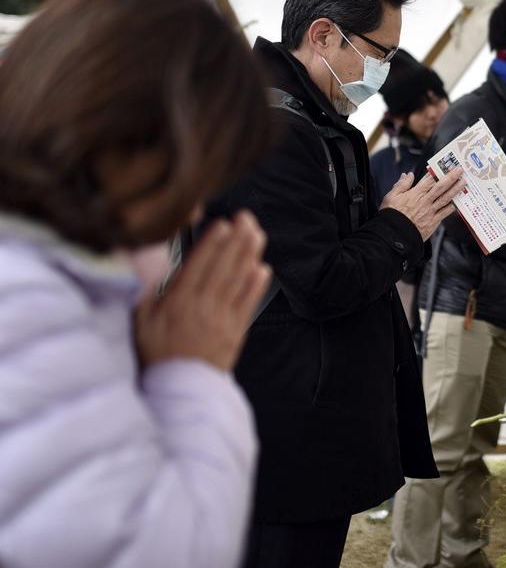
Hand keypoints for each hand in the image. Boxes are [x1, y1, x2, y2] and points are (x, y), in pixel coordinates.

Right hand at [135, 211, 271, 371]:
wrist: (177, 389)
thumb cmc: (154, 353)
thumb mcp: (140, 320)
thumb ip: (149, 292)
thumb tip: (156, 265)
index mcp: (177, 302)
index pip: (198, 265)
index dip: (213, 243)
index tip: (223, 223)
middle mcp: (203, 307)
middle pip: (223, 267)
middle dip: (236, 240)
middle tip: (246, 217)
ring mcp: (222, 319)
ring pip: (238, 281)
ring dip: (249, 255)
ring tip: (257, 234)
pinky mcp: (235, 332)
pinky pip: (248, 304)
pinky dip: (256, 286)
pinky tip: (263, 268)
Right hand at [381, 168, 466, 239]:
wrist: (394, 235)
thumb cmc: (391, 216)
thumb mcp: (391, 196)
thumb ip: (401, 184)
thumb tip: (407, 175)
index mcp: (415, 193)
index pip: (429, 179)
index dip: (438, 171)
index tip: (446, 165)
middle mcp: (425, 201)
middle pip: (441, 186)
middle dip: (451, 177)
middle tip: (460, 170)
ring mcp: (430, 211)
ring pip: (446, 198)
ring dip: (456, 189)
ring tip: (463, 182)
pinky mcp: (433, 222)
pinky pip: (445, 212)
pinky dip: (452, 207)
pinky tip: (458, 202)